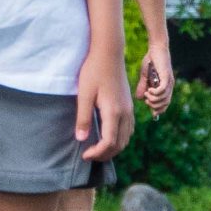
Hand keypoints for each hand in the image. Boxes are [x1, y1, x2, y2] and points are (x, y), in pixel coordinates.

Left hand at [77, 47, 134, 161]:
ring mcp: (129, 109)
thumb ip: (83, 118)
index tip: (84, 156)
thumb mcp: (84, 94)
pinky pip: (128, 129)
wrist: (109, 54)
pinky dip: (119, 139)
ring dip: (113, 148)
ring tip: (96, 150)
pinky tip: (107, 137)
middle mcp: (126, 113)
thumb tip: (81, 139)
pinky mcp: (129, 105)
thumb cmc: (93, 71)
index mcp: (114, 112)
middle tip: (88, 156)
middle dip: (105, 154)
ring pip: (126, 138)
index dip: (97, 153)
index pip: (109, 142)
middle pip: (120, 144)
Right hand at [138, 42, 173, 117]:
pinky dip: (155, 93)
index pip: (165, 103)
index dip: (159, 109)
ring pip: (163, 98)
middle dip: (154, 105)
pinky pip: (162, 90)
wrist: (156, 48)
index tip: (153, 113)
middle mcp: (169, 86)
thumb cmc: (151, 61)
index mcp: (166, 87)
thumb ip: (143, 86)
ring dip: (153, 99)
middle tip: (146, 99)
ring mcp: (169, 82)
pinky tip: (149, 90)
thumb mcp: (145, 76)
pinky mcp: (166, 77)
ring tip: (146, 93)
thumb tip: (139, 98)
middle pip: (165, 103)